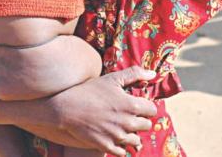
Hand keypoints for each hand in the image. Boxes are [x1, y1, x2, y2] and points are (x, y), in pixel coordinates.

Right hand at [38, 67, 157, 154]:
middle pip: (147, 126)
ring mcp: (117, 136)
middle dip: (140, 120)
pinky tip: (115, 138)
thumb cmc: (90, 91)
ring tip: (122, 127)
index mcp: (132, 105)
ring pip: (137, 141)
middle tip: (129, 115)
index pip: (152, 110)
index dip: (146, 106)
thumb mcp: (112, 78)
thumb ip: (135, 73)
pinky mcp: (106, 146)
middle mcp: (128, 122)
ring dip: (132, 134)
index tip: (137, 105)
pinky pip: (122, 152)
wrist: (67, 109)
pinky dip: (121, 146)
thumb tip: (154, 74)